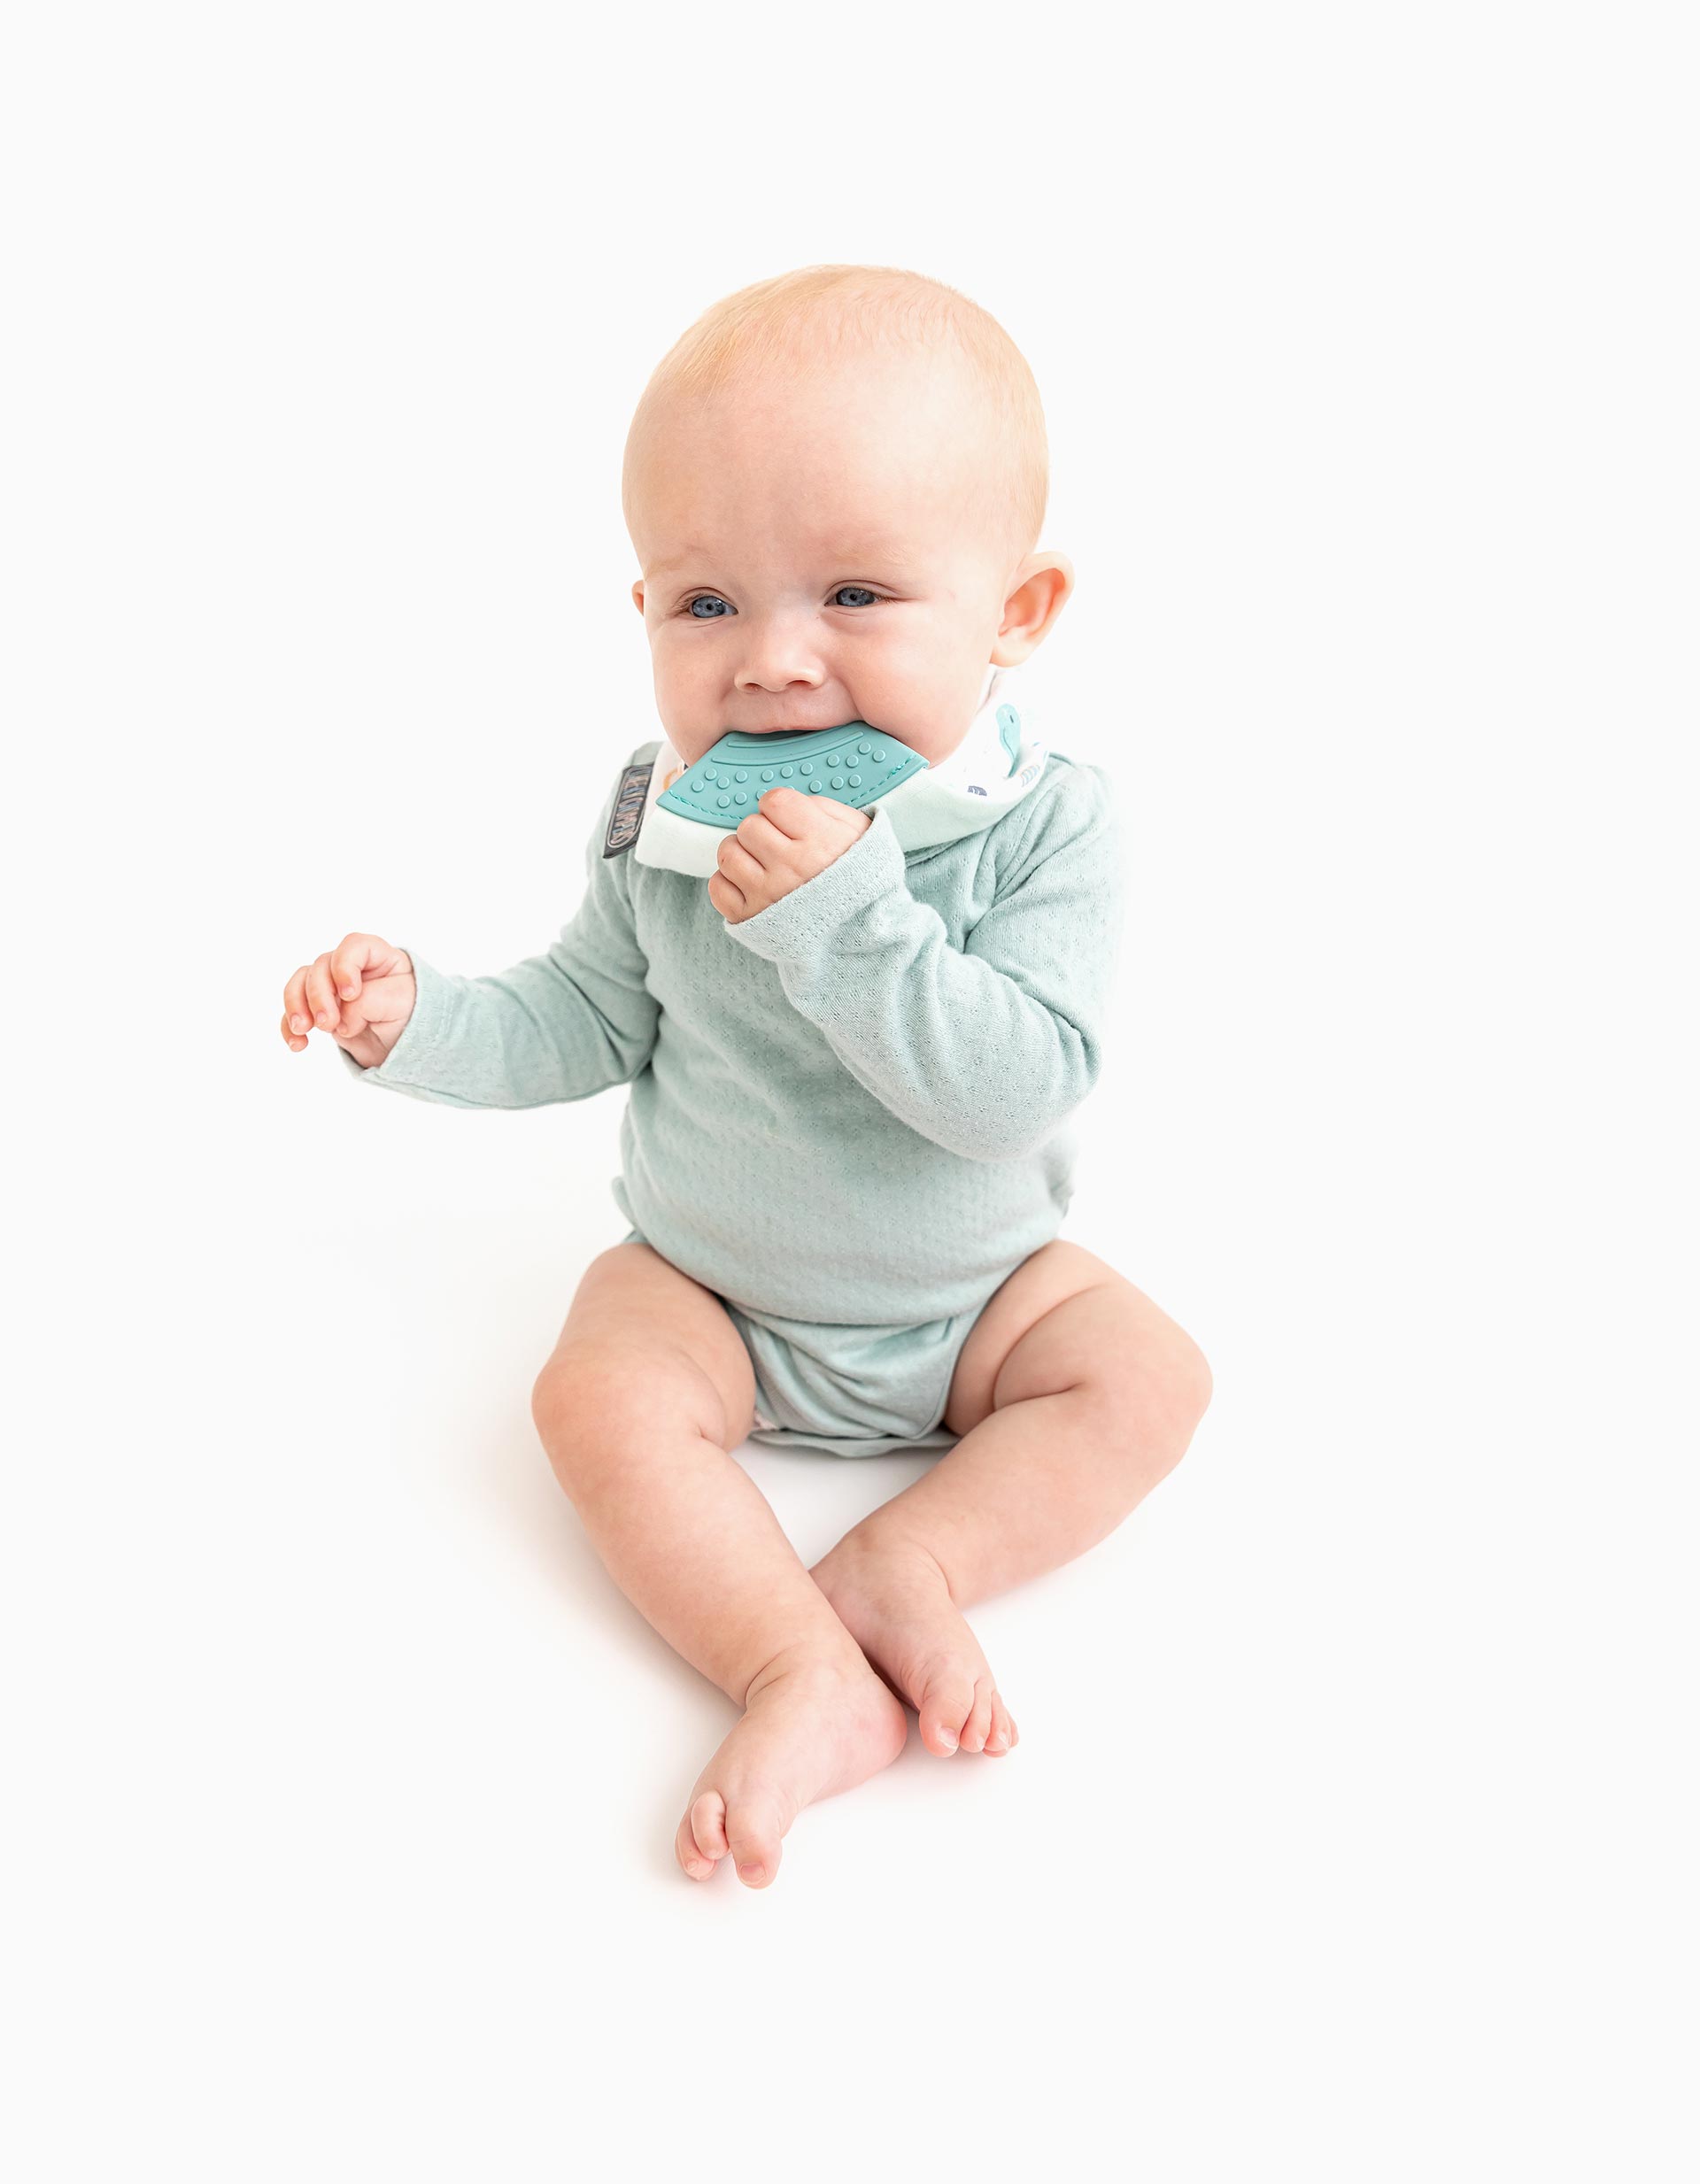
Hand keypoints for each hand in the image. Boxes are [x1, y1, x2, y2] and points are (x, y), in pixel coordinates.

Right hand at [281, 932, 415, 1069]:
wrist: (407, 1047)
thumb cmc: (412, 1017)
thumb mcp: (400, 1003)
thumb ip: (368, 1002)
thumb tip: (340, 1020)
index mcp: (377, 955)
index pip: (353, 946)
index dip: (344, 967)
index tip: (350, 994)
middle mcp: (351, 967)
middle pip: (321, 966)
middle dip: (318, 995)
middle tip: (328, 1023)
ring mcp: (332, 987)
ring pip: (301, 983)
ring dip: (296, 1006)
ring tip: (304, 1030)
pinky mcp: (320, 1009)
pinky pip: (295, 1011)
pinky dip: (290, 1027)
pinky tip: (298, 1044)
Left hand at [707, 787, 873, 924]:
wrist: (859, 932)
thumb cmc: (858, 880)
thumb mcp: (859, 833)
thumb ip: (823, 808)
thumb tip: (784, 802)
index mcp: (820, 841)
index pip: (775, 802)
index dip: (778, 807)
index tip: (785, 819)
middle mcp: (792, 866)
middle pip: (749, 826)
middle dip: (761, 831)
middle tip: (776, 845)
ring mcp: (768, 893)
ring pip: (728, 853)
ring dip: (742, 854)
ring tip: (761, 864)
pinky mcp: (750, 917)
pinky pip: (718, 886)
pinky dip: (729, 882)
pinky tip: (750, 884)